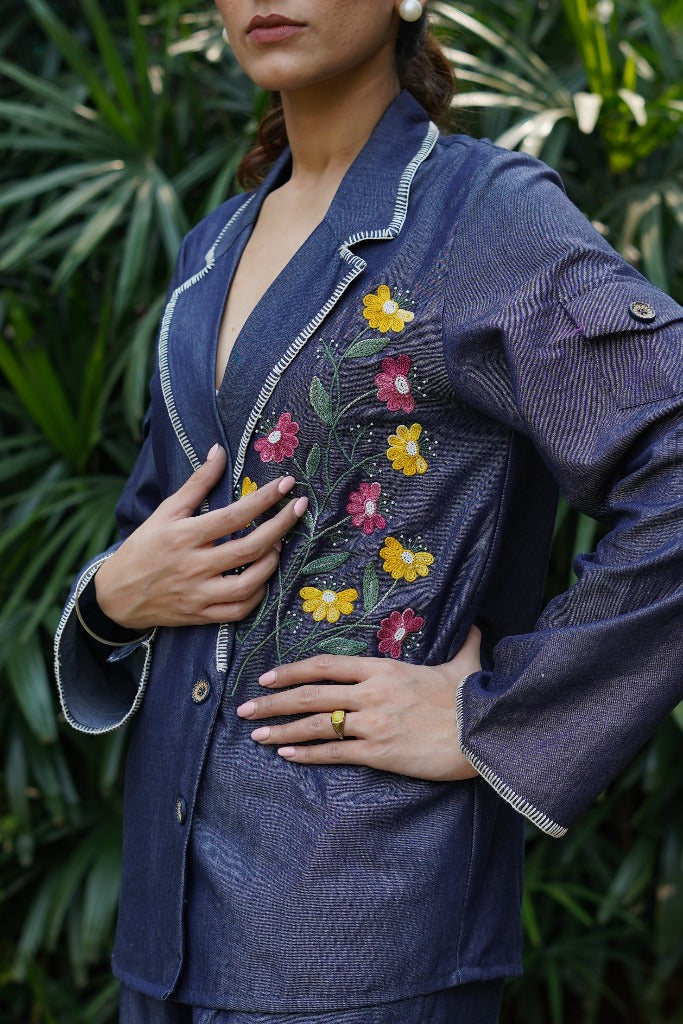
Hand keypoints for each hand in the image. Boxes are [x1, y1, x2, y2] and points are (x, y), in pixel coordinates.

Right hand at [94, 444, 307, 628]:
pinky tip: (264, 578)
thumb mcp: (165, 511)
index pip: (232, 516)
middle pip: (247, 549)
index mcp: (183, 536)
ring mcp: (198, 594)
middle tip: (299, 509)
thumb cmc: (143, 547)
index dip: (263, 500)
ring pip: (247, 584)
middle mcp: (192, 566)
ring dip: (271, 563)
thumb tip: (220, 451)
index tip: (286, 485)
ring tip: (280, 545)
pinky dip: (257, 595)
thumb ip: (196, 483)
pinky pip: (238, 610)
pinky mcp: (200, 615)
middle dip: (280, 527)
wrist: (116, 595)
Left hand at [236, 626, 481, 781]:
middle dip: (272, 701)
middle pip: (310, 695)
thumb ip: (464, 641)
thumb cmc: (471, 698)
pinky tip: (285, 754)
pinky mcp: (378, 753)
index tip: (267, 675)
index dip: (291, 670)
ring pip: (315, 725)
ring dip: (280, 729)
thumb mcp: (464, 662)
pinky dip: (306, 754)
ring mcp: (372, 724)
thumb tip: (477, 626)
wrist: (483, 734)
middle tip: (244, 708)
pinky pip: (333, 753)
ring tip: (255, 734)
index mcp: (383, 669)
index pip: (325, 665)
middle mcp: (370, 693)